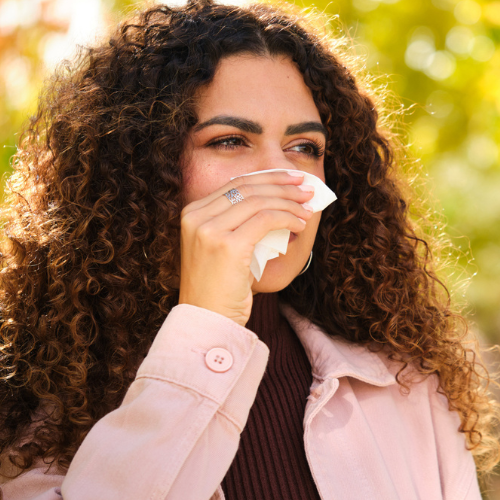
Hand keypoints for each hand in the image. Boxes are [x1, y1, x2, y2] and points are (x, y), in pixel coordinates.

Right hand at [178, 171, 314, 325]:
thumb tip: (282, 202)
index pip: (236, 184)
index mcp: (192, 213)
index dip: (267, 178)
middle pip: (247, 188)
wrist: (207, 321)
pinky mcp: (227, 244)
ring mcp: (209, 230)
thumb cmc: (222, 289)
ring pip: (259, 201)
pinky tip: (299, 225)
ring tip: (307, 209)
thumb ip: (243, 223)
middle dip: (282, 186)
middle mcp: (196, 217)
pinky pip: (265, 220)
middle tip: (307, 189)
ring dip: (289, 203)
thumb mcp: (228, 248)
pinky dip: (287, 218)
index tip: (291, 179)